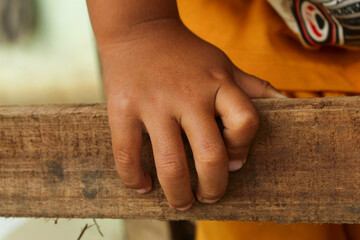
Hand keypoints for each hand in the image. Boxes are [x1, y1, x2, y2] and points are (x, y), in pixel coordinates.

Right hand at [99, 18, 284, 209]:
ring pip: (171, 164)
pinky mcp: (122, 108)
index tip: (233, 163)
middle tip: (208, 196)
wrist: (140, 30)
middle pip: (211, 155)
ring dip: (178, 195)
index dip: (242, 149)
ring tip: (181, 201)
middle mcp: (188, 94)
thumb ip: (252, 85)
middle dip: (213, 188)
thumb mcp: (223, 63)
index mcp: (218, 82)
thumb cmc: (186, 53)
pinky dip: (135, 179)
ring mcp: (153, 102)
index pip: (246, 123)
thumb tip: (285, 104)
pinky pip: (128, 155)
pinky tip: (142, 185)